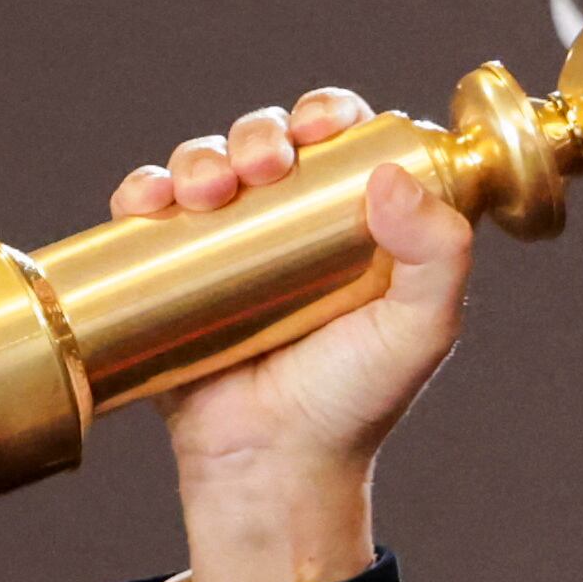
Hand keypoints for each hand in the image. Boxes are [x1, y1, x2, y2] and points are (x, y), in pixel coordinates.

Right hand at [109, 88, 475, 581]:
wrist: (273, 465)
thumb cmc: (354, 403)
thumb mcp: (420, 330)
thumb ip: (440, 256)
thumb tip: (394, 175)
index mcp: (362, 227)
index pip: (347, 144)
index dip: (332, 115)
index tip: (322, 125)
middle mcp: (294, 227)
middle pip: (272, 142)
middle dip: (260, 134)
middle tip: (261, 166)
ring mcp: (229, 246)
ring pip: (208, 166)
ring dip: (201, 156)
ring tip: (205, 191)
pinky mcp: (171, 272)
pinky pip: (149, 212)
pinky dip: (143, 191)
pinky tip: (149, 203)